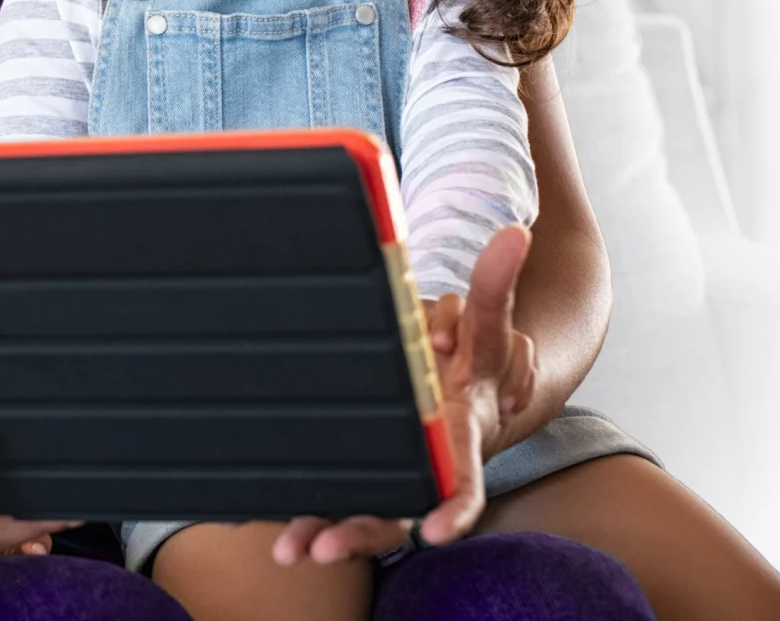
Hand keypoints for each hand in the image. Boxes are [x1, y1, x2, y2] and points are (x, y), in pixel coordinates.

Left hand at [270, 224, 534, 563]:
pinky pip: (334, 493)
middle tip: (322, 548)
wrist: (464, 383)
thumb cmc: (474, 358)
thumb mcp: (484, 324)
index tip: (435, 532)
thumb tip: (513, 231)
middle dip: (362, 531)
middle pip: (397, 511)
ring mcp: (393, 475)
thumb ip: (493, 286)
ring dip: (324, 529)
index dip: (452, 510)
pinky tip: (266, 518)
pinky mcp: (361, 469)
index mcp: (461, 440)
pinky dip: (304, 506)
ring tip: (286, 547)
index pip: (462, 485)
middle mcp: (427, 468)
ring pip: (359, 513)